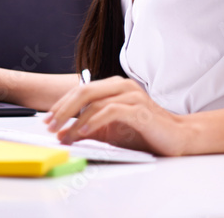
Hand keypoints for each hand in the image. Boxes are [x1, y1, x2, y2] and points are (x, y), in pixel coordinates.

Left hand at [44, 76, 189, 155]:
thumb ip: (91, 128)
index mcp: (115, 87)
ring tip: (63, 135)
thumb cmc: (145, 132)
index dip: (61, 104)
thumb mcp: (112, 131)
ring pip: (95, 101)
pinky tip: (83, 133)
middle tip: (48, 126)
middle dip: (62, 109)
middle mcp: (122, 86)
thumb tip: (65, 133)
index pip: (81, 89)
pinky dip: (93, 122)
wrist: (177, 137)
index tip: (46, 120)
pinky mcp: (139, 109)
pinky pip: (111, 111)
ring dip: (75, 120)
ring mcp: (132, 95)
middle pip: (84, 91)